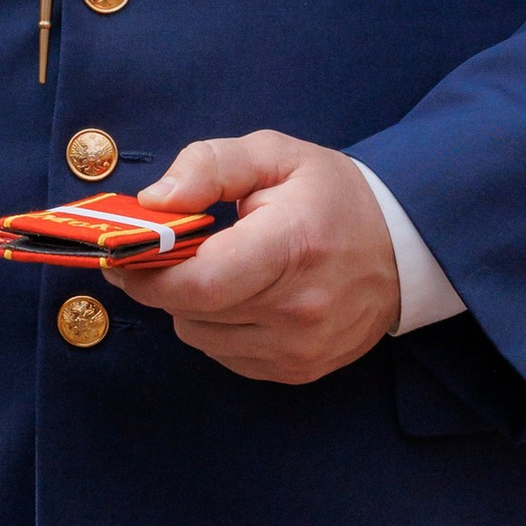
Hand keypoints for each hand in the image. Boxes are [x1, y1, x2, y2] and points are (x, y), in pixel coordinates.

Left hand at [113, 132, 401, 383]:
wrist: (405, 247)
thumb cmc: (333, 195)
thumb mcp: (275, 155)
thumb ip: (208, 166)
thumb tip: (153, 202)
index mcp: (292, 247)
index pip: (201, 282)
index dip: (148, 274)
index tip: (120, 255)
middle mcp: (299, 309)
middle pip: (192, 312)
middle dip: (161, 282)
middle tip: (154, 253)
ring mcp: (301, 348)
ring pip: (201, 337)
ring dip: (190, 305)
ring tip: (213, 268)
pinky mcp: (299, 371)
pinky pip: (226, 355)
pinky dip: (216, 326)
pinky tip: (238, 294)